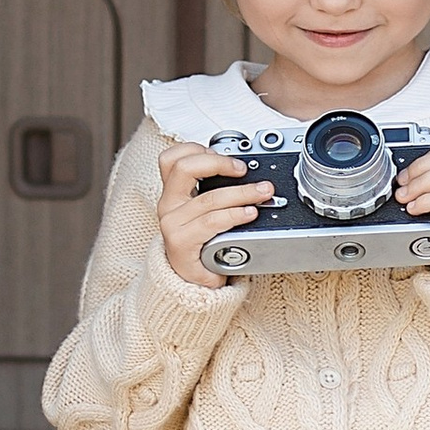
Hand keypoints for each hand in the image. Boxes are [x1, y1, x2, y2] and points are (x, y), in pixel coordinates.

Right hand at [157, 142, 270, 288]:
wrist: (195, 280)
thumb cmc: (203, 243)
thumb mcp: (204, 211)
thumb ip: (215, 189)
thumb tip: (245, 170)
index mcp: (172, 192)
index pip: (172, 157)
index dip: (198, 149)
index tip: (225, 157)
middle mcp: (168, 204)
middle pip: (185, 168)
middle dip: (220, 163)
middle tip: (244, 169)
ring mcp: (172, 223)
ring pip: (208, 197)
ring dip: (241, 192)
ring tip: (262, 193)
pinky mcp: (180, 242)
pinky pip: (211, 222)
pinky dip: (234, 215)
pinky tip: (248, 213)